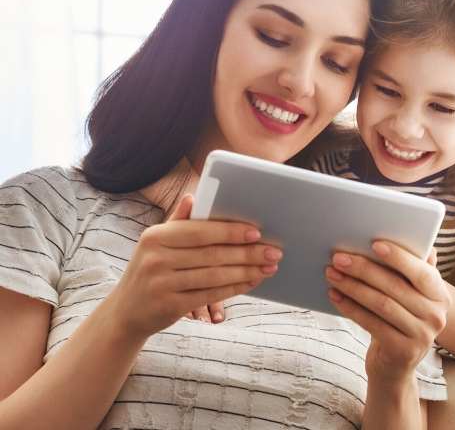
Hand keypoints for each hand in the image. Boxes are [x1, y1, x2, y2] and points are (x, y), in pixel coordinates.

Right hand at [105, 195, 281, 340]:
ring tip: (269, 267)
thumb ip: (178, 221)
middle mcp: (156, 259)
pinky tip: (252, 282)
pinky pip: (210, 295)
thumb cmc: (150, 270)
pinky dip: (235, 288)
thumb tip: (193, 196)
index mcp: (156, 237)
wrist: (126, 311)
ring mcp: (162, 284)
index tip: (257, 232)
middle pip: (212, 254)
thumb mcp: (156, 244)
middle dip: (247, 253)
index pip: (200, 231)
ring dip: (247, 271)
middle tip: (274, 252)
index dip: (230, 231)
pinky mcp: (170, 306)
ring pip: (215, 276)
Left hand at [325, 243, 449, 382]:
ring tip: (332, 274)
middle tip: (339, 257)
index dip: (399, 257)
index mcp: (441, 295)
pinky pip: (372, 324)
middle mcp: (437, 315)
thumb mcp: (411, 296)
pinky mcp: (403, 351)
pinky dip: (351, 308)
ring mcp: (422, 335)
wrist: (395, 367)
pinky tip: (335, 296)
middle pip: (396, 287)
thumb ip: (413, 271)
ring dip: (353, 287)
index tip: (374, 244)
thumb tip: (416, 241)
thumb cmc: (399, 320)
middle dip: (364, 269)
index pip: (422, 272)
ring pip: (382, 304)